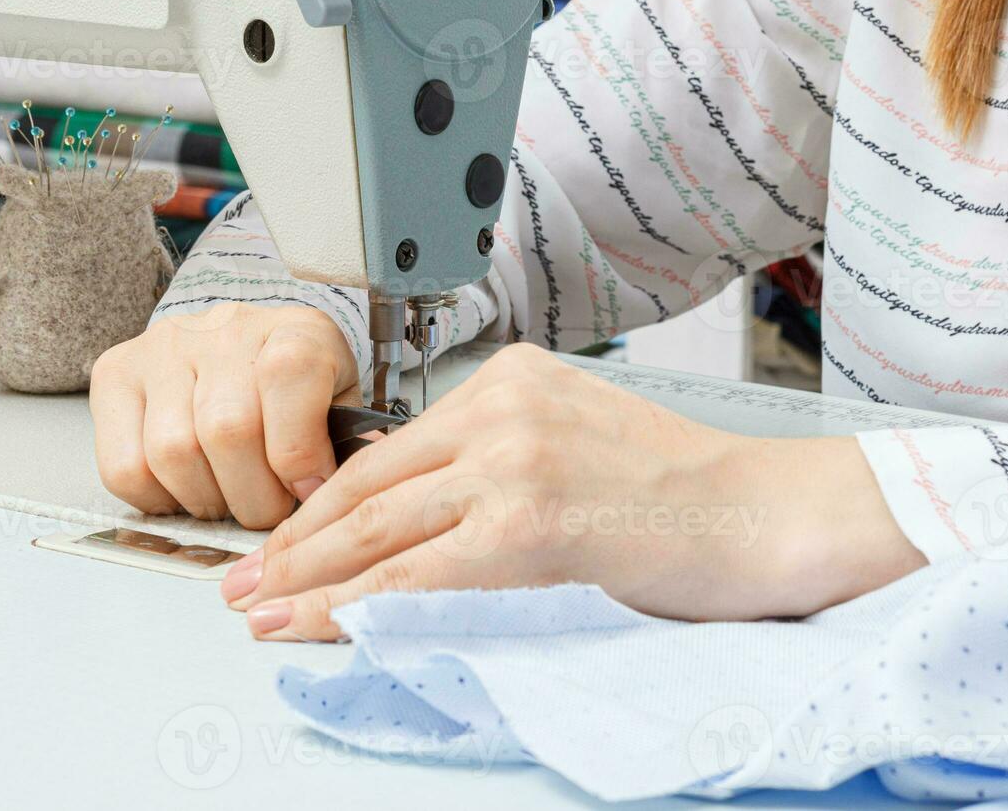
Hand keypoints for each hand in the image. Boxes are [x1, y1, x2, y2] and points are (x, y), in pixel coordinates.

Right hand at [90, 305, 360, 529]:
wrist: (238, 346)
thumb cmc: (295, 386)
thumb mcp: (338, 401)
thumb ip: (347, 442)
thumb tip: (341, 493)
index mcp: (295, 329)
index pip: (290, 374)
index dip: (299, 452)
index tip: (309, 490)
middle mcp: (223, 330)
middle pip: (227, 429)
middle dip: (254, 496)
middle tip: (267, 508)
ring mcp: (162, 349)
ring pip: (173, 452)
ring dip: (206, 500)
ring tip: (228, 497)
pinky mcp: (115, 376)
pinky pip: (124, 466)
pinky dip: (158, 499)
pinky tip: (186, 488)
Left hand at [220, 344, 925, 639]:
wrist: (762, 511)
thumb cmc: (684, 487)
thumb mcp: (578, 435)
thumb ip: (499, 455)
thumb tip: (420, 514)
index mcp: (511, 380)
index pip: (390, 450)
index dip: (324, 501)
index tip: (288, 537)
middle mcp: (501, 409)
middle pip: (369, 488)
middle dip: (297, 543)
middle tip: (246, 579)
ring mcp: (511, 463)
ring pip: (379, 534)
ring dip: (309, 580)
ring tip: (261, 611)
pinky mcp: (527, 525)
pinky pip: (417, 577)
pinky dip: (355, 607)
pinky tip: (316, 626)